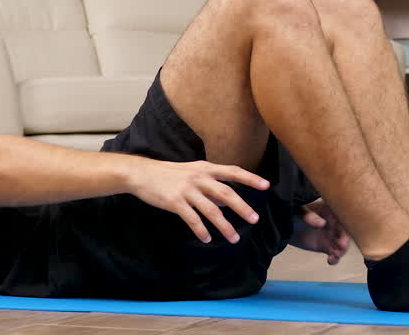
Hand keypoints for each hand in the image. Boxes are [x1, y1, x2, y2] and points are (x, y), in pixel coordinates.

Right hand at [126, 159, 268, 243]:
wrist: (142, 174)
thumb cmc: (168, 174)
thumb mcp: (191, 173)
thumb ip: (209, 186)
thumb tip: (225, 203)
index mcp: (205, 168)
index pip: (232, 172)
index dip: (250, 178)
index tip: (266, 185)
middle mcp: (198, 177)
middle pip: (225, 193)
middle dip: (241, 207)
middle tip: (254, 219)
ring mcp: (186, 190)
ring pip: (211, 210)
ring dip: (224, 226)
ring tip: (233, 238)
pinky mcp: (175, 202)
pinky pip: (192, 219)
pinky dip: (201, 230)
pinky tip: (207, 239)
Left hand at [290, 199, 350, 264]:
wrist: (285, 226)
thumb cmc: (293, 213)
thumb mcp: (300, 212)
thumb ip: (310, 217)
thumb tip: (322, 223)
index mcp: (328, 210)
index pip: (342, 214)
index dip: (347, 221)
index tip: (347, 228)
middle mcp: (333, 223)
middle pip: (344, 231)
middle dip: (345, 239)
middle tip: (342, 245)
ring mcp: (330, 235)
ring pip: (341, 244)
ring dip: (342, 251)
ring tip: (336, 255)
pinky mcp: (325, 246)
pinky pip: (334, 254)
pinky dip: (335, 259)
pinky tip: (330, 261)